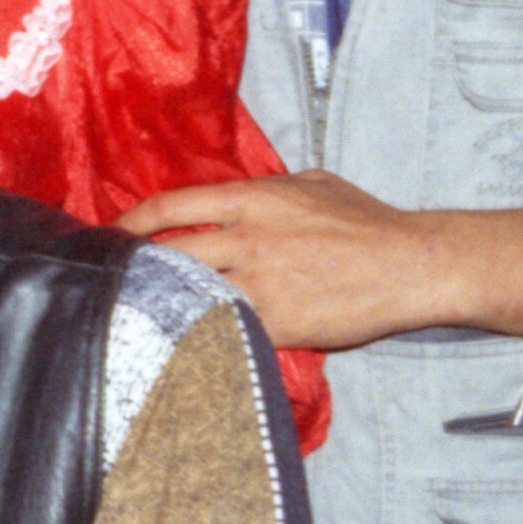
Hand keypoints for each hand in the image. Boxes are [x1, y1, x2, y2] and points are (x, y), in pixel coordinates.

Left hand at [117, 170, 453, 350]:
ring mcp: (261, 283)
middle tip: (112, 278)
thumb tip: (234, 197)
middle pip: (169, 253)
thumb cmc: (366, 221)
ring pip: (191, 293)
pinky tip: (185, 340)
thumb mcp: (311, 184)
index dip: (133, 221)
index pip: (171, 206)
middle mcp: (247, 238)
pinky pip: (226, 329)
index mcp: (252, 199)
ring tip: (138, 312)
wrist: (410, 265)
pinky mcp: (278, 323)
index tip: (112, 233)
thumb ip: (265, 190)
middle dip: (134, 265)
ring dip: (164, 302)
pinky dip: (202, 334)